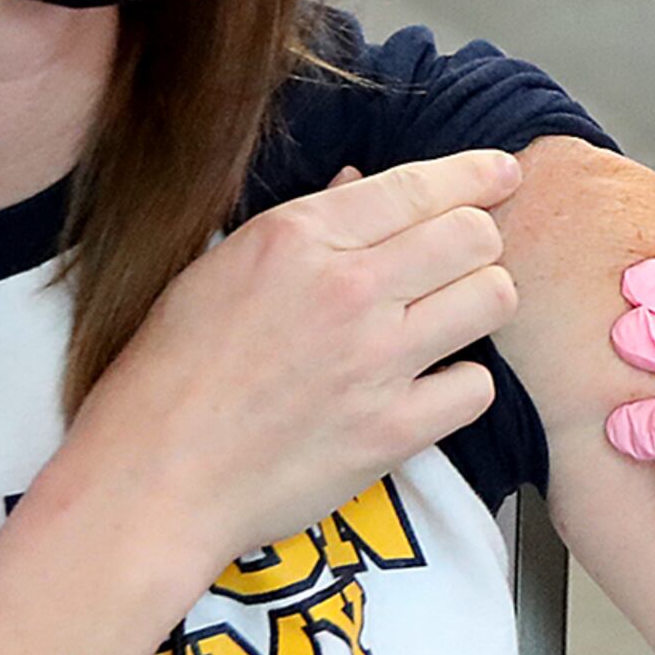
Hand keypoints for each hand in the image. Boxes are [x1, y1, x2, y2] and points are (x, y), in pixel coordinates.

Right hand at [62, 150, 525, 576]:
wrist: (151, 479)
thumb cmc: (169, 375)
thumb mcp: (219, 270)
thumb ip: (303, 224)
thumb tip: (361, 186)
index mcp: (297, 237)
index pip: (419, 185)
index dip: (477, 175)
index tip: (502, 175)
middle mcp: (346, 288)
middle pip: (475, 235)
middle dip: (480, 241)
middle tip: (464, 261)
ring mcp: (375, 360)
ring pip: (492, 299)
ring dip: (479, 305)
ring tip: (447, 321)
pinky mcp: (392, 430)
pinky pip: (478, 387)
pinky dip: (462, 385)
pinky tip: (429, 388)